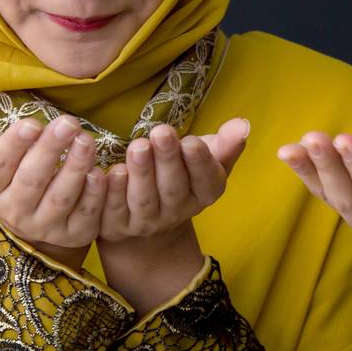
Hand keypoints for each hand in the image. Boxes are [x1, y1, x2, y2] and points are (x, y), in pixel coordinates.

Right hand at [0, 114, 106, 271]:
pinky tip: (100, 173)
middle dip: (50, 150)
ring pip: (59, 198)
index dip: (13, 145)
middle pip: (31, 180)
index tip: (32, 123)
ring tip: (87, 140)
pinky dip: (93, 194)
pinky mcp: (72, 235)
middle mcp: (13, 213)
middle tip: (68, 123)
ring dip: (75, 168)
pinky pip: (84, 215)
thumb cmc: (13, 175)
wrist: (33, 221)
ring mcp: (43, 227)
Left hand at [90, 118, 247, 312]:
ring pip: (143, 199)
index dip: (199, 162)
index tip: (192, 141)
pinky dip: (111, 191)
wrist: (147, 219)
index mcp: (204, 194)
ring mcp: (145, 222)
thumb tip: (242, 124)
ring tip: (137, 146)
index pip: (207, 181)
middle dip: (167, 160)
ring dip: (140, 172)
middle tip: (160, 132)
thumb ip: (224, 143)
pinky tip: (109, 170)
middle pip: (173, 188)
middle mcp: (176, 212)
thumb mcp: (205, 157)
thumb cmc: (180, 174)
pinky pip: (112, 210)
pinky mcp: (115, 226)